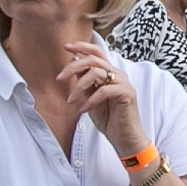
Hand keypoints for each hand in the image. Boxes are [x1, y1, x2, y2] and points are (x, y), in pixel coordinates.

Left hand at [58, 43, 145, 159]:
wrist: (124, 138)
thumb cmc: (109, 119)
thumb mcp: (90, 98)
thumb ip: (84, 83)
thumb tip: (73, 66)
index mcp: (109, 73)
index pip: (97, 53)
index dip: (81, 47)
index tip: (66, 47)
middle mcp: (117, 74)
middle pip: (93, 60)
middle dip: (73, 67)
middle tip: (59, 79)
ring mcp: (124, 83)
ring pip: (97, 72)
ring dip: (79, 86)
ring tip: (71, 100)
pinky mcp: (127, 94)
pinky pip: (104, 90)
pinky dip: (91, 100)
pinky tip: (84, 109)